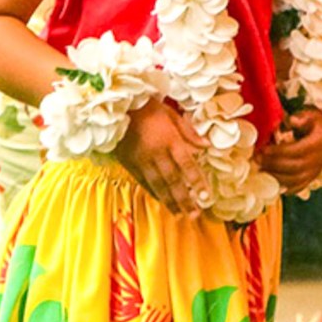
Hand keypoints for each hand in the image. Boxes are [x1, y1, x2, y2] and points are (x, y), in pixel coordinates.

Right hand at [114, 99, 209, 216]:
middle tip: (194, 214)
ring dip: (170, 201)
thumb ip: (188, 131)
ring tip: (179, 214)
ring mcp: (142, 160)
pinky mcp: (129, 163)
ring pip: (158, 185)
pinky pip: (143, 182)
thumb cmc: (145, 106)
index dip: (197, 182)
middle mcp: (157, 153)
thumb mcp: (170, 112)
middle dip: (184, 199)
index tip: (206, 197)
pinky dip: (153, 193)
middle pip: (173, 180)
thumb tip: (206, 145)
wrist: (115, 107)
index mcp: (169, 139)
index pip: (187, 165)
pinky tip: (161, 201)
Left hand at [258, 108, 321, 193]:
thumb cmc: (314, 124)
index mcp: (318, 143)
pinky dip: (284, 187)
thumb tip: (292, 121)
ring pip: (295, 180)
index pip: (296, 150)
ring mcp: (316, 171)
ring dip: (275, 176)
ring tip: (259, 169)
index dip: (279, 151)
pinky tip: (271, 182)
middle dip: (273, 164)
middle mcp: (319, 160)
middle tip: (256, 159)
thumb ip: (301, 117)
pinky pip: (298, 187)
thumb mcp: (312, 115)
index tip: (263, 149)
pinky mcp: (311, 179)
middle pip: (294, 167)